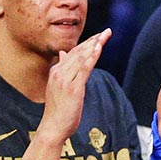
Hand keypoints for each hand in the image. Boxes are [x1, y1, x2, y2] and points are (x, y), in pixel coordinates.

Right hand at [39, 29, 110, 143]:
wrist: (52, 127)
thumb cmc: (58, 111)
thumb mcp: (59, 87)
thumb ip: (63, 70)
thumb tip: (64, 54)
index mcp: (56, 71)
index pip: (73, 53)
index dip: (87, 43)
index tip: (99, 36)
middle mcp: (59, 72)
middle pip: (79, 52)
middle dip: (94, 40)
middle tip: (107, 32)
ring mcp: (65, 79)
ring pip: (81, 57)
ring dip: (94, 45)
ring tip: (105, 36)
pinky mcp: (73, 88)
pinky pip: (83, 69)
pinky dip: (91, 57)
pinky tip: (98, 48)